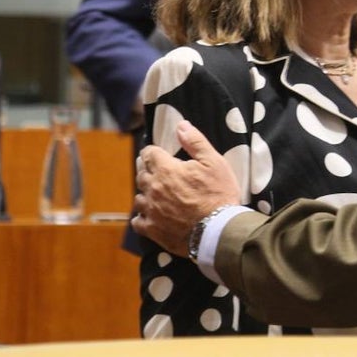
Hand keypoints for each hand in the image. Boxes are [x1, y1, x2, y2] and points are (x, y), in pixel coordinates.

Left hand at [132, 121, 241, 256]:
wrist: (219, 230)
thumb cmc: (219, 194)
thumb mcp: (214, 162)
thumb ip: (195, 142)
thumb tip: (181, 125)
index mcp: (165, 169)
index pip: (148, 153)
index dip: (153, 152)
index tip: (158, 154)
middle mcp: (153, 189)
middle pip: (141, 174)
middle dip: (148, 170)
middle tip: (157, 171)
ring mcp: (151, 211)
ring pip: (138, 198)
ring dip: (145, 194)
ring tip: (156, 194)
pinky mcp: (153, 230)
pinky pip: (137, 221)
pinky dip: (142, 217)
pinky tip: (150, 216)